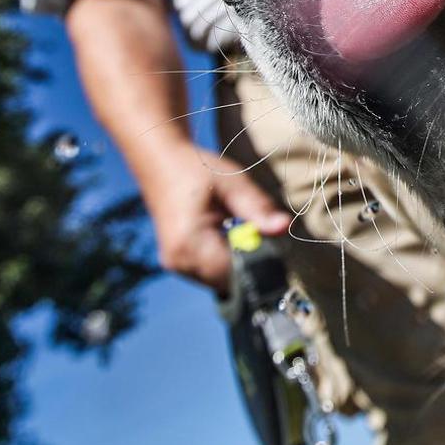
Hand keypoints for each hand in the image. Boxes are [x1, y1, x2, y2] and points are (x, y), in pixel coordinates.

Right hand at [148, 145, 291, 294]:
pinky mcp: (178, 263)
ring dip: (236, 261)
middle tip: (258, 232)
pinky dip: (224, 259)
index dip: (259, 263)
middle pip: (228, 281)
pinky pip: (210, 272)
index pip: (234, 272)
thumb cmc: (197, 168)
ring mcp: (176, 264)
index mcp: (188, 241)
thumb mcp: (232, 183)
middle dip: (249, 263)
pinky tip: (226, 235)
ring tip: (238, 228)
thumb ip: (258, 208)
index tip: (273, 244)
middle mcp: (178, 260)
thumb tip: (285, 226)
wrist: (160, 163)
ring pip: (220, 280)